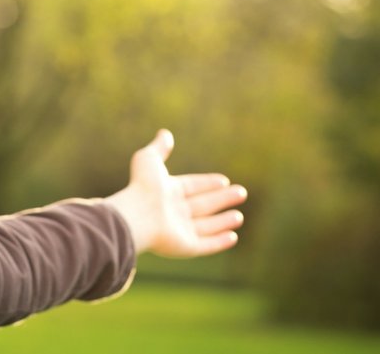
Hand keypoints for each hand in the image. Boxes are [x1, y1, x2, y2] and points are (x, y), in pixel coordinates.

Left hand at [105, 130, 247, 256]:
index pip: (192, 186)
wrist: (137, 215)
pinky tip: (233, 237)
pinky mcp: (185, 247)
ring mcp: (179, 231)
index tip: (224, 180)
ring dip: (223, 222)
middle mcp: (174, 212)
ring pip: (206, 226)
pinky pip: (205, 245)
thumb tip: (165, 133)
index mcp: (167, 192)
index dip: (208, 183)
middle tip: (241, 192)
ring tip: (239, 217)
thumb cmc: (143, 186)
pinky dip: (219, 242)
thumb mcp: (149, 159)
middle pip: (203, 205)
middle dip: (222, 199)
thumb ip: (159, 147)